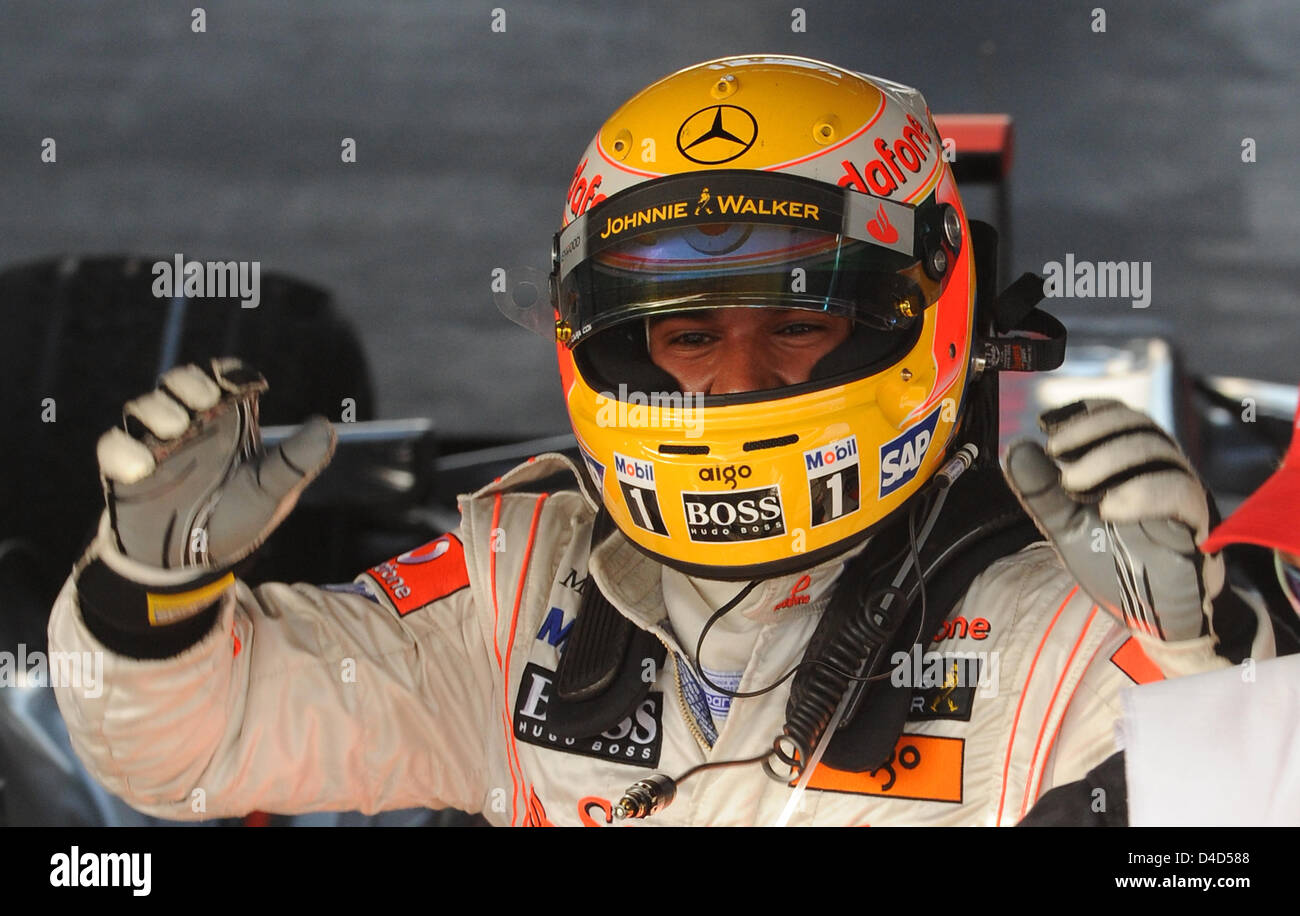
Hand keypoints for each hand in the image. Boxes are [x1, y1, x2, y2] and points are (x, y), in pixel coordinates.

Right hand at [95, 358, 335, 580]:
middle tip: (206, 399)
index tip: (242, 383)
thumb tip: (327, 427)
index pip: (225, 378)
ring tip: (176, 429)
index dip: (230, 372)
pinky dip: (123, 452)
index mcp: (228, 422)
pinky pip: (113, 447)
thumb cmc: (235, 517)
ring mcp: (155, 444)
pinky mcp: (124, 468)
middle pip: (181, 382)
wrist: (191, 563)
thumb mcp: (271, 492)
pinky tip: (142, 469)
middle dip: (190, 383)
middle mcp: (191, 425)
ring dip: (157, 410)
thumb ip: (296, 461)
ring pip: (144, 407)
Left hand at [1002, 399, 1219, 641]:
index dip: (1086, 412)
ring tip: (1072, 484)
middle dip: (1091, 430)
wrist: (1154, 617)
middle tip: (1054, 450)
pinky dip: (1141, 493)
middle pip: (1137, 425)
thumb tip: (1016, 450)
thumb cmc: (1117, 564)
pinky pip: (1179, 491)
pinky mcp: (1198, 521)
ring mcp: (1183, 492)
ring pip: (1157, 451)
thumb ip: (1043, 491)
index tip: (1047, 424)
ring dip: (1108, 458)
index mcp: (1133, 465)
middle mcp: (1161, 470)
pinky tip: (1108, 508)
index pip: (1117, 418)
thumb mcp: (1068, 526)